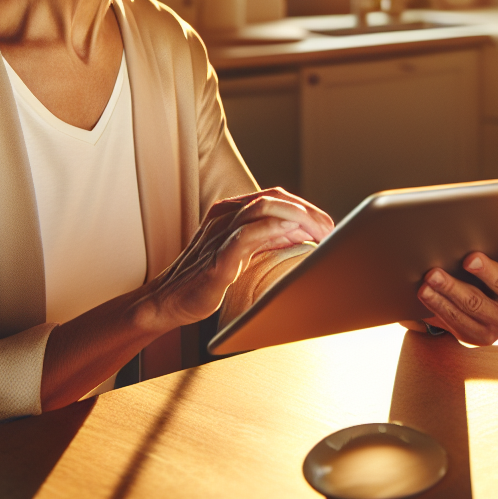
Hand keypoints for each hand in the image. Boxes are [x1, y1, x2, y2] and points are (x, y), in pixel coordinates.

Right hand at [146, 188, 334, 326]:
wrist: (168, 301)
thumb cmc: (204, 278)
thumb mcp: (241, 251)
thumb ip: (267, 238)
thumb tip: (301, 231)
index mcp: (230, 212)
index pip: (275, 196)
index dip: (305, 207)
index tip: (328, 225)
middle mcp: (224, 216)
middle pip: (273, 198)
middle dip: (307, 211)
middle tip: (329, 230)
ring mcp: (219, 235)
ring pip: (261, 209)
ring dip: (297, 217)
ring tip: (318, 232)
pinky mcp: (216, 259)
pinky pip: (245, 236)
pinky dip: (271, 231)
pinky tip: (292, 235)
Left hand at [416, 227, 497, 345]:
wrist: (484, 320)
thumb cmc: (488, 284)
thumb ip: (497, 253)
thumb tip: (475, 227)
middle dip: (485, 271)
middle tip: (469, 259)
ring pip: (473, 305)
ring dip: (450, 289)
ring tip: (432, 276)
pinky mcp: (478, 336)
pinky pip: (456, 320)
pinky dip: (438, 304)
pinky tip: (426, 293)